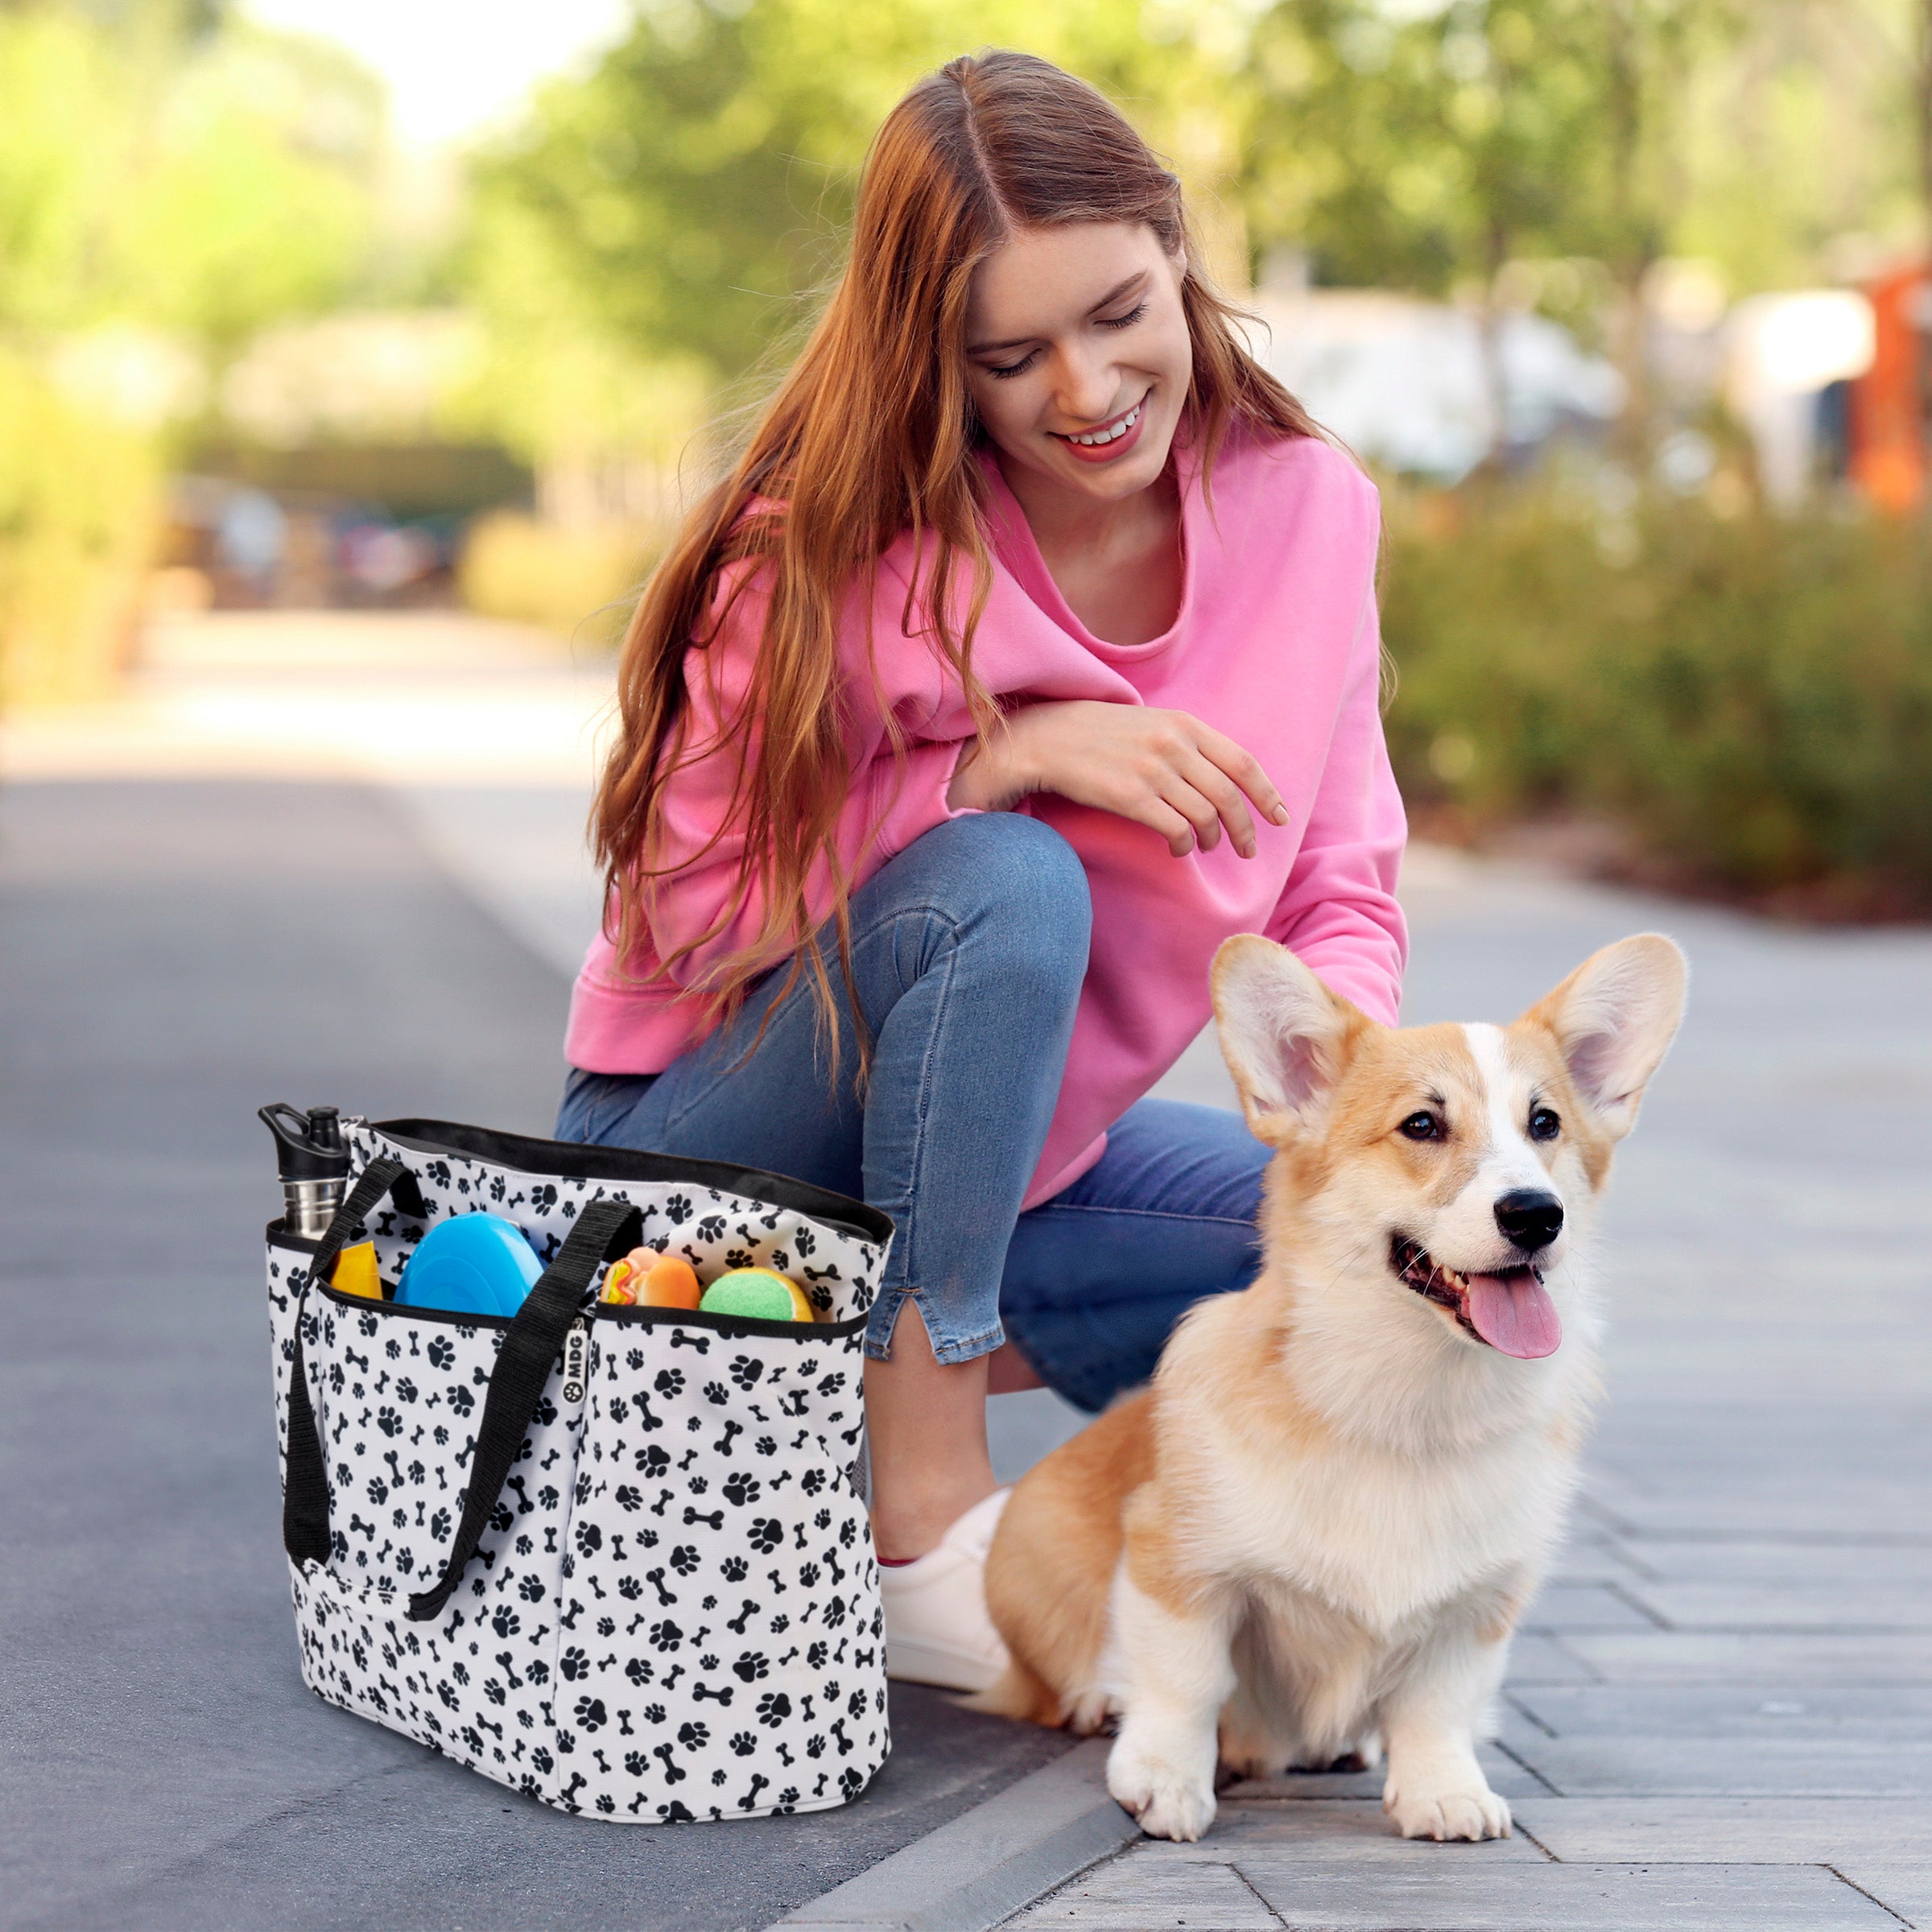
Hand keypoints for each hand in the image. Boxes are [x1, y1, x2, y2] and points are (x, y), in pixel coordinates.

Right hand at [948, 701, 1288, 858]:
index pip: (1242, 762)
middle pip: (1229, 795)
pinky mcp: (1130, 796)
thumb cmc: (1102, 734)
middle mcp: (1174, 745)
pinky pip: (1175, 829)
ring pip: (1205, 816)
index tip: (1280, 817)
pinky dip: (1184, 845)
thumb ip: (1189, 743)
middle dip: (1245, 828)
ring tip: (1208, 847)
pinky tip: (1178, 849)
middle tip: (1248, 849)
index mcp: (1185, 724)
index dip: (1267, 794)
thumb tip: (1224, 778)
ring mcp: (1152, 771)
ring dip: (1213, 839)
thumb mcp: (1152, 723)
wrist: (1049, 738)